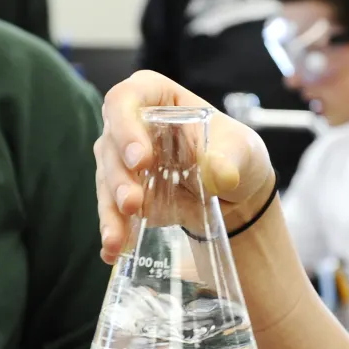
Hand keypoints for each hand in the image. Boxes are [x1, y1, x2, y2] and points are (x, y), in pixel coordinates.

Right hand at [94, 70, 273, 264]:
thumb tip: (219, 174)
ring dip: (111, 209)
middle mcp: (132, 125)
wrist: (236, 192)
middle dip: (119, 177)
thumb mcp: (242, 150)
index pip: (127, 98)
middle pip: (109, 143)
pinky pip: (111, 209)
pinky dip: (113, 229)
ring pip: (106, 179)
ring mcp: (123, 159)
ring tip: (117, 237)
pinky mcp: (124, 192)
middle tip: (133, 203)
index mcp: (158, 98)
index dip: (126, 126)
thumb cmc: (234, 154)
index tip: (140, 159)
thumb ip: (232, 158)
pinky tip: (113, 251)